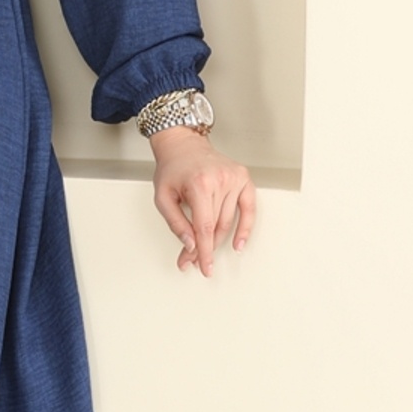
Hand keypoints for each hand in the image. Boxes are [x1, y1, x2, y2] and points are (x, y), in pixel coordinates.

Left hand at [149, 128, 255, 275]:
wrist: (183, 145)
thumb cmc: (172, 168)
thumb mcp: (162, 197)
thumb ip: (176, 223)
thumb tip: (191, 245)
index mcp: (200, 183)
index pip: (204, 227)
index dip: (204, 251)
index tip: (204, 266)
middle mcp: (221, 179)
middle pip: (216, 226)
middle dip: (205, 247)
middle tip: (194, 260)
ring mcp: (235, 178)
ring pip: (229, 221)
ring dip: (218, 240)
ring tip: (206, 251)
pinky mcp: (243, 178)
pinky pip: (249, 208)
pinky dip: (245, 227)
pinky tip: (239, 243)